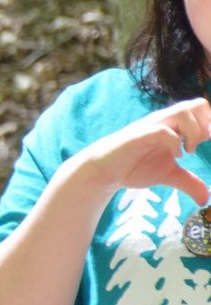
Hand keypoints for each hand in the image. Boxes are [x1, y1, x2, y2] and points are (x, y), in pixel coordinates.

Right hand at [72, 98, 210, 203]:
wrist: (105, 171)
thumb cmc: (135, 167)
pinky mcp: (140, 136)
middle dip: (207, 124)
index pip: (202, 111)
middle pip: (196, 104)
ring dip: (194, 131)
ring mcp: (152, 126)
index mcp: (175, 126)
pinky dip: (175, 142)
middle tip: (201, 145)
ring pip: (183, 111)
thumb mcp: (168, 175)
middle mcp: (166, 121)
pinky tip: (175, 155)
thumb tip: (205, 199)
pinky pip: (163, 131)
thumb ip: (189, 183)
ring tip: (189, 150)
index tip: (209, 144)